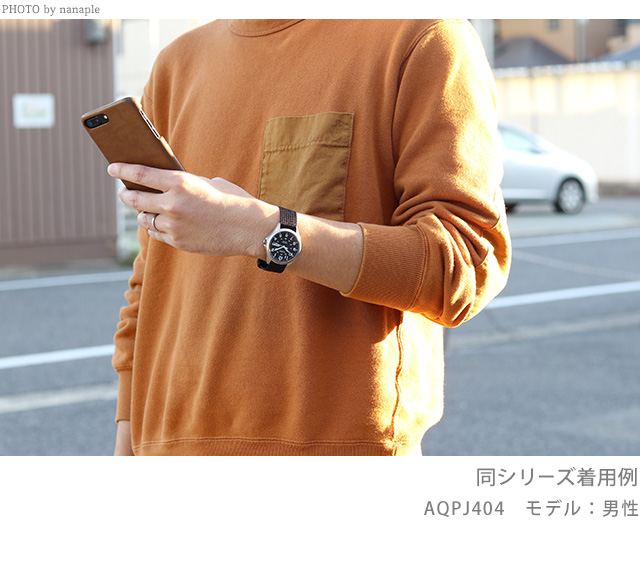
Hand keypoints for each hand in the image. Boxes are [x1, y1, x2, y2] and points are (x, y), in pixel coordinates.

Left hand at [108, 163, 276, 257]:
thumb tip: (166, 186)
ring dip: (144, 214)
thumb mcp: (209, 183)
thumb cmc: (233, 201)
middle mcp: (173, 204)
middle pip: (137, 199)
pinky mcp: (179, 242)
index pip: (141, 174)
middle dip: (126, 195)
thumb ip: (185, 184)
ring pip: (146, 220)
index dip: (122, 170)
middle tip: (123, 193)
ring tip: (143, 210)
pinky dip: (156, 228)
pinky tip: (157, 225)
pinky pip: (158, 234)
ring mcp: (174, 225)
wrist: (250, 228)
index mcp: (180, 183)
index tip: (112, 168)